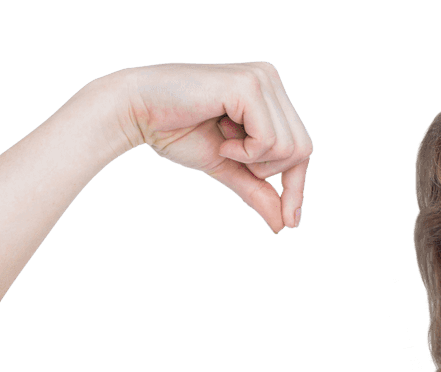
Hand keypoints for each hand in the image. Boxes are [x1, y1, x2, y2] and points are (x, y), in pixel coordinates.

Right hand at [110, 61, 311, 233]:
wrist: (138, 112)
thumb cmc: (177, 132)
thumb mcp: (226, 167)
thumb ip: (256, 189)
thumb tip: (283, 225)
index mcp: (269, 94)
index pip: (301, 147)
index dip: (296, 186)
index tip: (290, 223)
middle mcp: (270, 79)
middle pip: (302, 148)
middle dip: (269, 171)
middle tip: (233, 159)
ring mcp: (262, 79)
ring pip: (288, 147)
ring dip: (252, 160)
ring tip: (223, 143)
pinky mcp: (248, 86)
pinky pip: (268, 140)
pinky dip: (244, 152)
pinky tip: (220, 137)